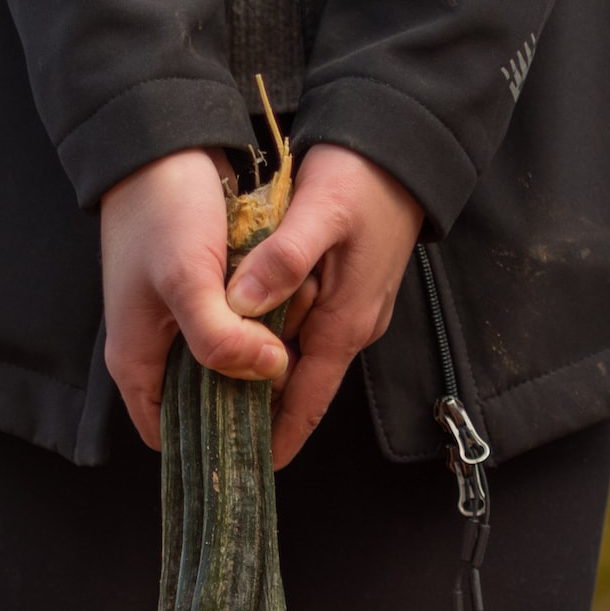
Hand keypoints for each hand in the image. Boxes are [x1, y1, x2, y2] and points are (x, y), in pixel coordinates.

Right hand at [101, 148, 288, 450]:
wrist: (163, 140)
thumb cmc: (161, 211)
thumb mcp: (187, 279)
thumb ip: (221, 338)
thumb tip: (269, 372)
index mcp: (136, 361)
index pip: (168, 436)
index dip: (211, 444)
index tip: (261, 438)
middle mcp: (156, 348)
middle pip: (207, 403)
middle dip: (249, 397)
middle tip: (289, 378)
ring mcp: (181, 321)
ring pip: (229, 364)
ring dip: (262, 358)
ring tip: (294, 340)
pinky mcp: (207, 294)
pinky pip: (241, 329)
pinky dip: (265, 326)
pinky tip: (292, 312)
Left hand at [226, 144, 425, 468]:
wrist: (402, 141)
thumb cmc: (365, 177)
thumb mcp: (321, 213)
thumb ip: (282, 260)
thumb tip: (241, 305)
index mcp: (346, 322)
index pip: (308, 401)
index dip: (278, 437)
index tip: (248, 469)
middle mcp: (350, 324)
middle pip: (298, 384)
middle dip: (258, 411)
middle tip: (207, 430)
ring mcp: (348, 305)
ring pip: (295, 352)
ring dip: (258, 372)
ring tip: (207, 388)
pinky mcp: (342, 283)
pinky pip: (300, 323)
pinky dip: (268, 335)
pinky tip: (234, 329)